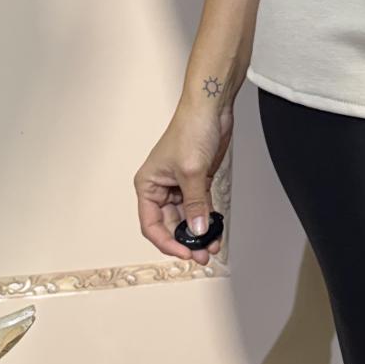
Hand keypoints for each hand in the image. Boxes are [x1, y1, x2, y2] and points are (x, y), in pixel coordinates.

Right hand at [133, 97, 231, 266]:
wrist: (210, 108)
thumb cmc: (191, 130)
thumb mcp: (192, 171)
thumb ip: (195, 203)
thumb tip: (198, 230)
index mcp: (148, 185)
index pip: (151, 224)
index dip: (167, 242)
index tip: (184, 252)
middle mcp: (160, 188)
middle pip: (169, 224)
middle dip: (186, 241)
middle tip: (202, 254)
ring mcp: (179, 186)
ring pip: (187, 219)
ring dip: (199, 234)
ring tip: (212, 247)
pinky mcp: (197, 182)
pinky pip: (200, 208)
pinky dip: (208, 220)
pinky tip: (216, 232)